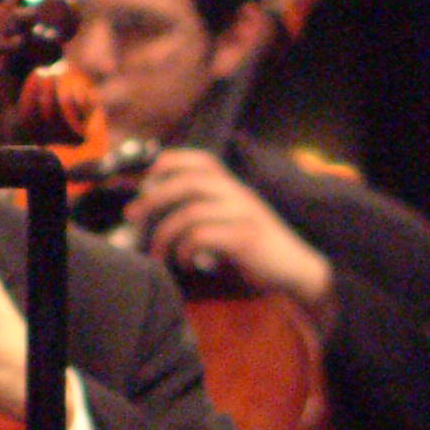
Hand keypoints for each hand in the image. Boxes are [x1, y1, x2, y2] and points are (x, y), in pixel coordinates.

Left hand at [125, 148, 335, 309]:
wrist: (297, 269)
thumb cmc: (254, 246)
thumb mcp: (230, 219)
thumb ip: (202, 208)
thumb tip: (152, 206)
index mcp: (233, 186)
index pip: (201, 160)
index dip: (169, 162)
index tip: (146, 180)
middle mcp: (238, 194)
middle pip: (188, 182)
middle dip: (153, 197)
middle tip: (131, 215)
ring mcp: (244, 215)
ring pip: (191, 213)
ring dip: (164, 235)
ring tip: (158, 254)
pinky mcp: (246, 239)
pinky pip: (203, 237)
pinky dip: (185, 250)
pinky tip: (185, 262)